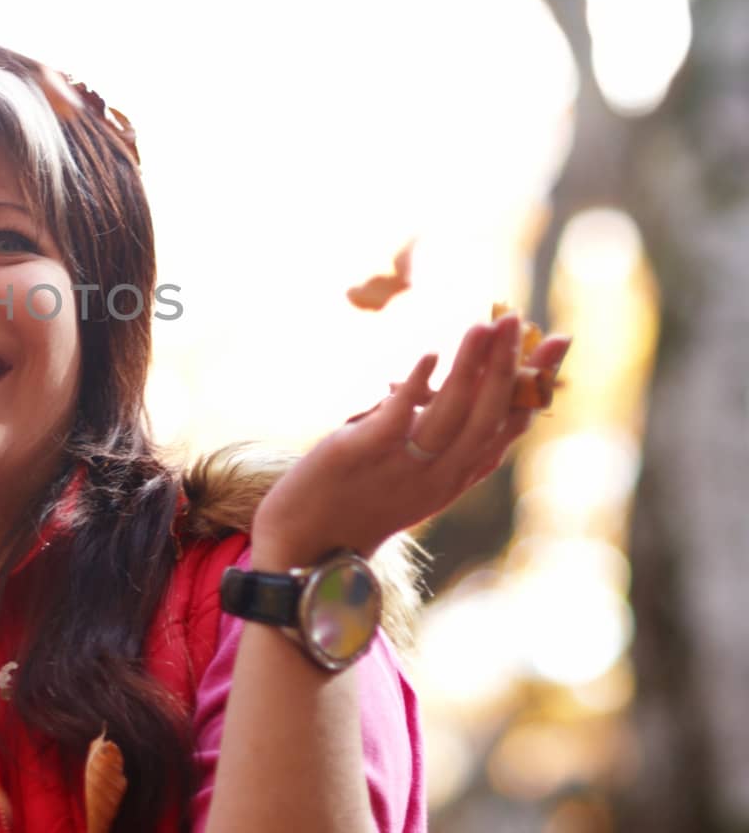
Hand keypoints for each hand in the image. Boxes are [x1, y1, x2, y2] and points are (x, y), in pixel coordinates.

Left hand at [250, 314, 571, 568]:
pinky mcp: (363, 455)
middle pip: (488, 415)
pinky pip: (398, 419)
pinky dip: (417, 387)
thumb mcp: (410, 474)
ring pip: (452, 413)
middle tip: (519, 318)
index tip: (557, 342)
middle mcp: (440, 475)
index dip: (536, 383)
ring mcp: (405, 467)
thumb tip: (439, 383)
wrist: (305, 545)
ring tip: (486, 326)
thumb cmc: (357, 501)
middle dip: (509, 364)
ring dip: (472, 366)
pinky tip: (430, 356)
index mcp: (457, 475)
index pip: (510, 424)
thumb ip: (433, 436)